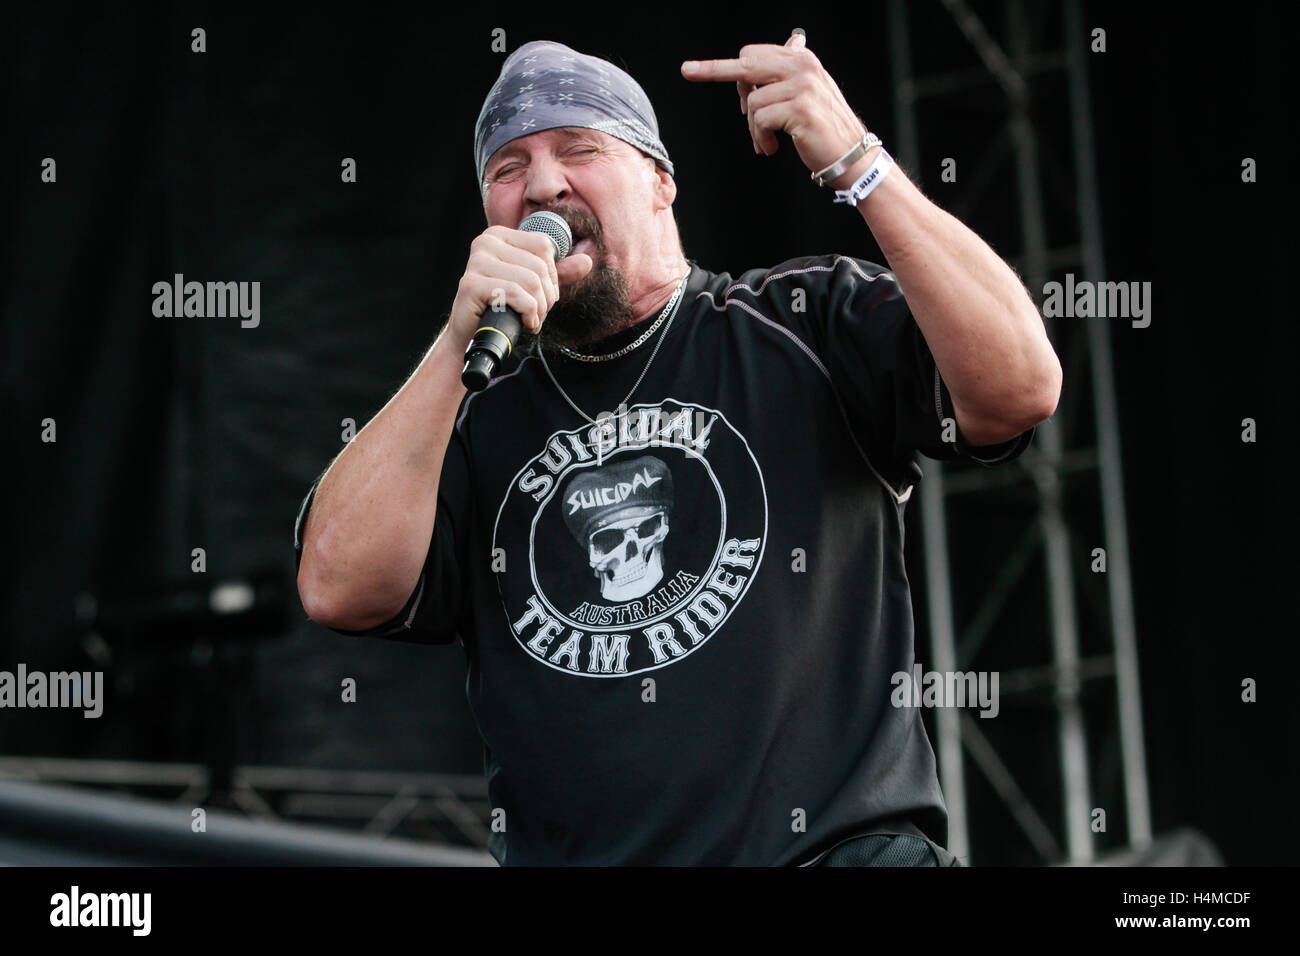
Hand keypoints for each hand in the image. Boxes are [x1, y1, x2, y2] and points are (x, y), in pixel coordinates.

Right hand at [448, 226, 592, 347]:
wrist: (472, 336)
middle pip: (539, 266)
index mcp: (499, 236)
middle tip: (536, 313)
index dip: (552, 276)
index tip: (541, 295)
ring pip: (531, 282)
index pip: (543, 246)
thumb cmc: (502, 309)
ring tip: (529, 319)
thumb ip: (559, 273)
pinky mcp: (471, 284)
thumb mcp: (533, 287)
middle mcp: (485, 242)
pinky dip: (528, 314)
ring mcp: (476, 262)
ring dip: (538, 309)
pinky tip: (523, 323)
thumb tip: (587, 261)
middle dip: (546, 297)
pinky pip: (516, 295)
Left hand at [680, 31, 871, 186]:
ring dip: (752, 128)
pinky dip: (760, 138)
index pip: (753, 53)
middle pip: (746, 65)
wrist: (852, 156)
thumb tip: (793, 39)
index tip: (694, 70)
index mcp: (802, 59)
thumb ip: (794, 68)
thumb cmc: (827, 128)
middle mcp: (803, 67)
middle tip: (692, 74)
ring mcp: (802, 87)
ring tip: (764, 142)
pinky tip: (770, 148)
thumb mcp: (812, 91)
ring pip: (752, 102)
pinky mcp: (800, 110)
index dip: (728, 69)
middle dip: (715, 72)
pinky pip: (760, 120)